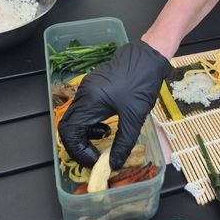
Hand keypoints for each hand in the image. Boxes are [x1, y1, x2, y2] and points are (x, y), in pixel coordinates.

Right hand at [59, 39, 171, 168]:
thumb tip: (114, 163)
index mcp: (89, 100)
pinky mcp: (94, 85)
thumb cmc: (142, 82)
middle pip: (69, 125)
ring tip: (107, 134)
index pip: (69, 132)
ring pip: (76, 117)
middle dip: (80, 144)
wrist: (149, 55)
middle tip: (96, 154)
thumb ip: (123, 143)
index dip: (78, 151)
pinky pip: (85, 108)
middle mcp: (83, 93)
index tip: (95, 160)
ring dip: (87, 132)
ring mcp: (88, 87)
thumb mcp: (134, 117)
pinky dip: (92, 121)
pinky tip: (109, 122)